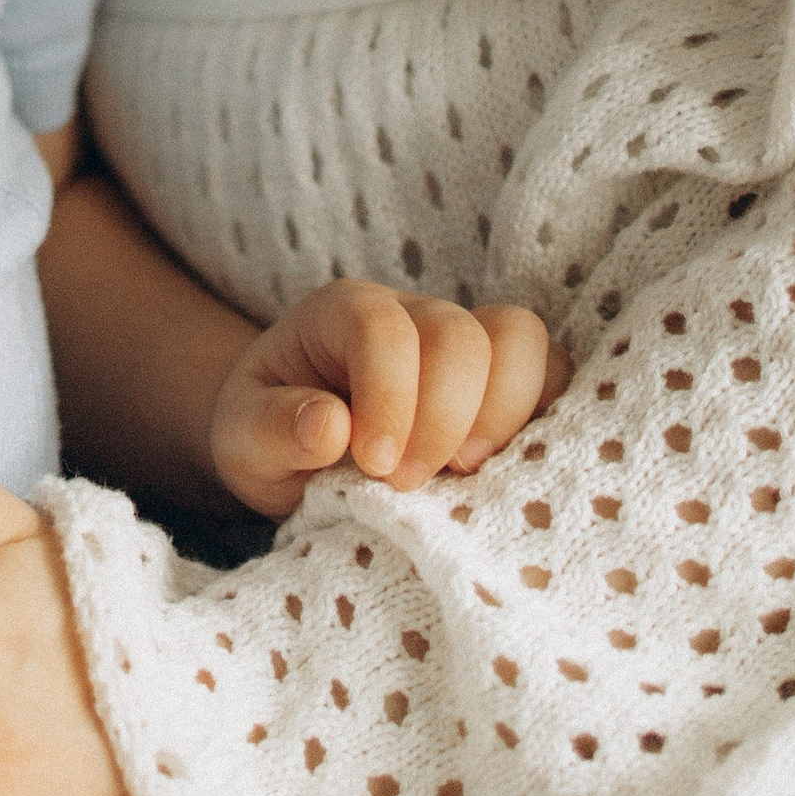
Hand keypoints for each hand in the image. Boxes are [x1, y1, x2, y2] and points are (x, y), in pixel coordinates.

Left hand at [211, 280, 568, 517]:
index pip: (382, 328)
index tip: (373, 465)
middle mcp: (412, 313)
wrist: (300, 443)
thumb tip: (330, 426)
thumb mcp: (241, 439)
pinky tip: (503, 473)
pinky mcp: (507, 380)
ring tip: (464, 476)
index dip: (388, 396)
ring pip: (521, 340)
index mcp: (342, 313)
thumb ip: (272, 429)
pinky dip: (543, 420)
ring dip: (504, 415)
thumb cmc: (273, 435)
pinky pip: (553, 375)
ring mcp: (468, 341)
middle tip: (407, 482)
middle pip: (459, 334)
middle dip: (443, 416)